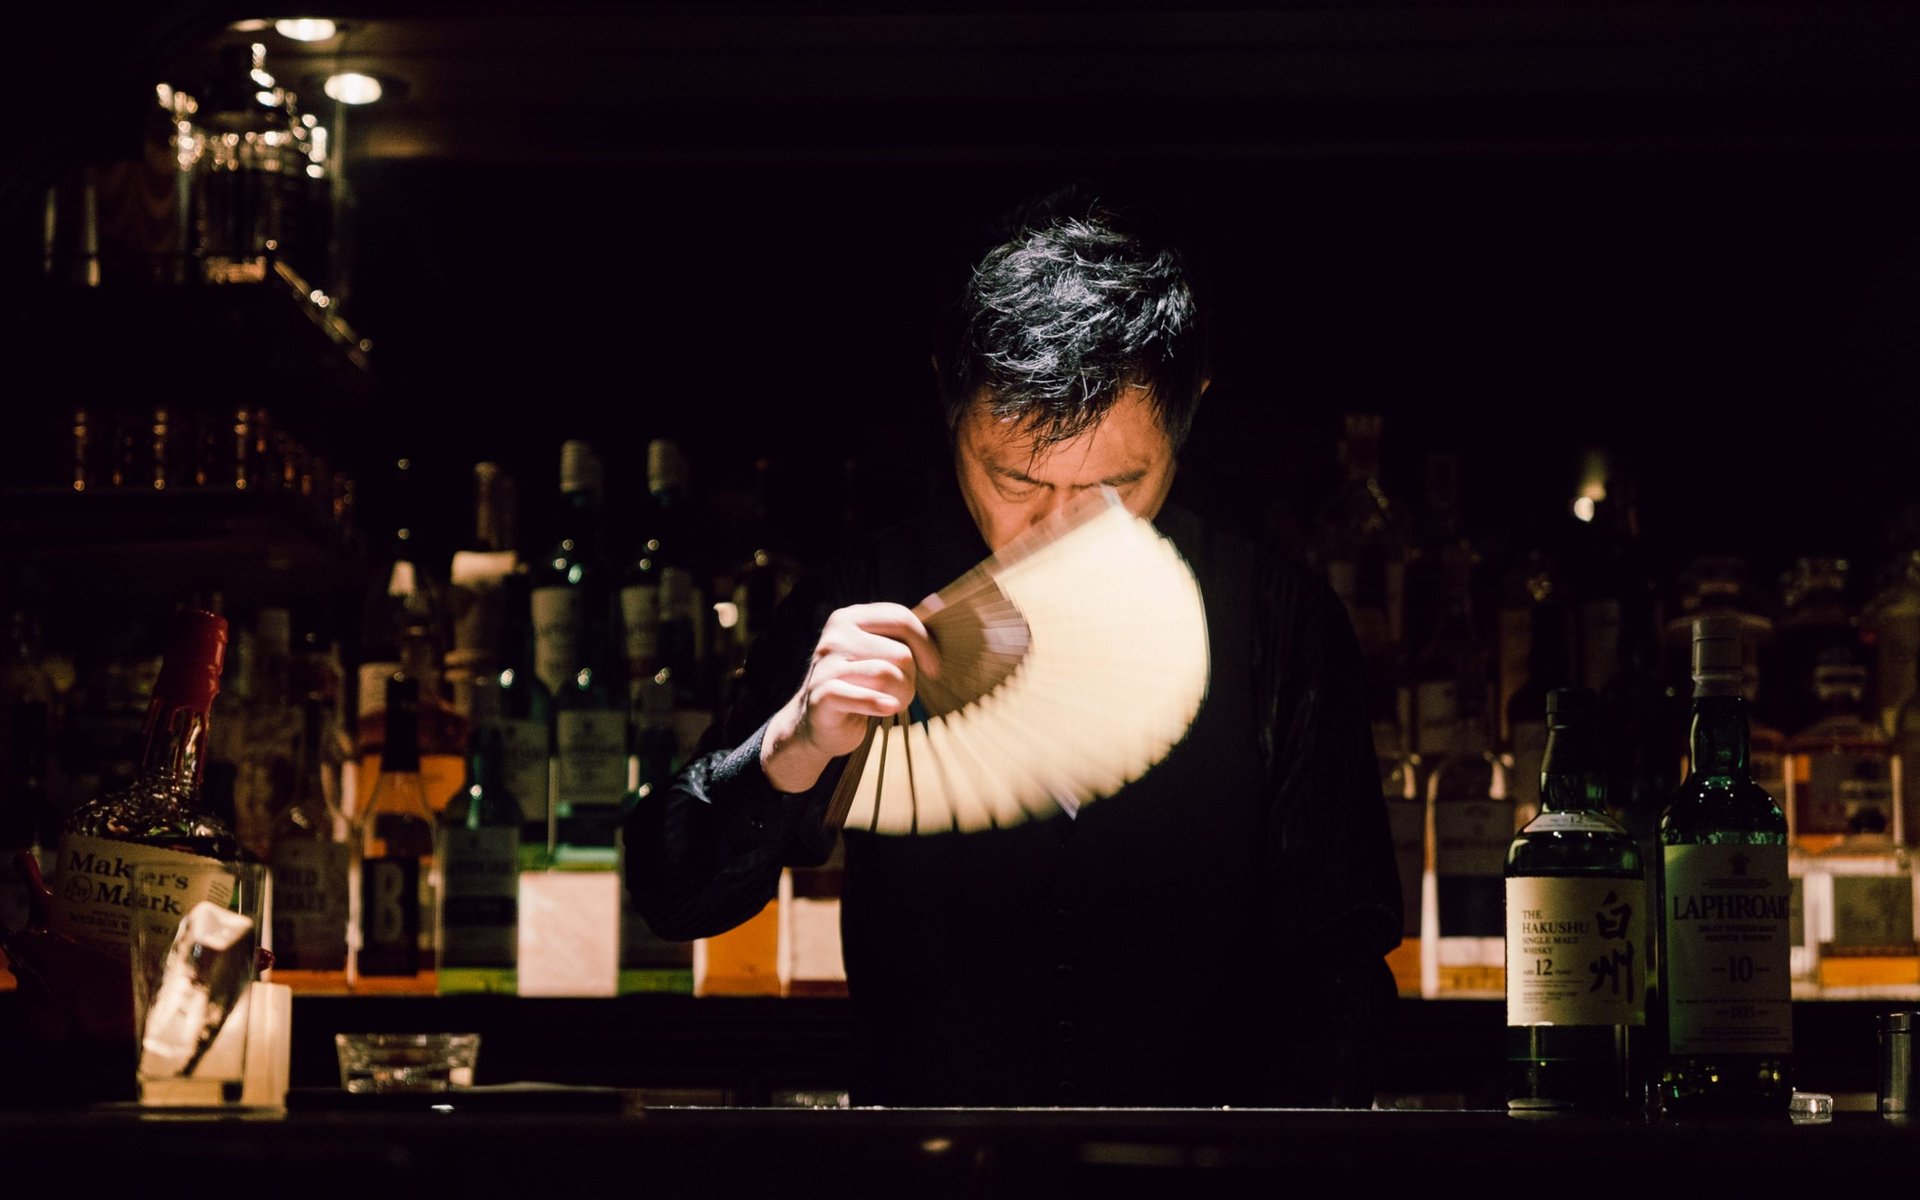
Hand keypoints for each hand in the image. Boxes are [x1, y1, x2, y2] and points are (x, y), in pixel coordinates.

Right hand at [761, 602, 939, 793]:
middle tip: (902, 691)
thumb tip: (936, 604)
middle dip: (911, 678)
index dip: (926, 645)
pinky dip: (881, 705)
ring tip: (892, 702)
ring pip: (888, 675)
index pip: (900, 618)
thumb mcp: (875, 652)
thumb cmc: (858, 685)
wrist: (817, 723)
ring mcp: (826, 664)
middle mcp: (835, 635)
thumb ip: (901, 632)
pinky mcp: (823, 694)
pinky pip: (867, 696)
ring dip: (900, 695)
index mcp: (849, 617)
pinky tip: (886, 708)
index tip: (933, 668)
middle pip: (900, 653)